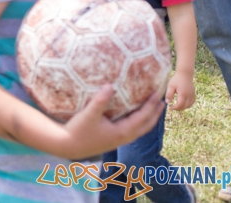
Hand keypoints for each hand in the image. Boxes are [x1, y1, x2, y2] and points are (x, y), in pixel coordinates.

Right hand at [48, 85, 165, 158]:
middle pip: (147, 125)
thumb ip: (100, 100)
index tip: (157, 94)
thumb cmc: (79, 130)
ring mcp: (121, 140)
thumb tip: (110, 85)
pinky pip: (134, 130)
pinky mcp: (115, 139)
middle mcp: (125, 137)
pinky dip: (140, 122)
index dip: (151, 105)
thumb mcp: (89, 114)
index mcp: (123, 131)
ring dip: (149, 118)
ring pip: (141, 129)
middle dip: (156, 113)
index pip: (143, 117)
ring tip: (153, 109)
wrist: (68, 146)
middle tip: (162, 101)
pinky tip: (134, 116)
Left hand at [167, 67, 195, 110]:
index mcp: (183, 94)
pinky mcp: (194, 94)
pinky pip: (192, 102)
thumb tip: (167, 102)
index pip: (180, 105)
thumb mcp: (171, 86)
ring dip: (183, 107)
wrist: (185, 74)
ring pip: (189, 105)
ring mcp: (192, 95)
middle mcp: (189, 96)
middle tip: (173, 107)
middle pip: (185, 106)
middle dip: (179, 108)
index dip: (175, 108)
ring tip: (177, 106)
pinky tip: (183, 103)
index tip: (170, 108)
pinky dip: (188, 105)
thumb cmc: (176, 80)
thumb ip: (169, 94)